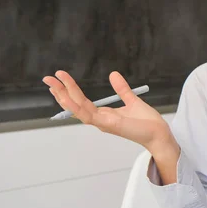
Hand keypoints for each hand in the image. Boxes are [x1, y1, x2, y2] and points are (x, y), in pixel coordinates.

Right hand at [42, 70, 177, 155]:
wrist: (158, 133)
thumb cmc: (147, 122)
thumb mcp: (132, 101)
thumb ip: (122, 89)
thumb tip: (113, 74)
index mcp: (104, 114)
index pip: (81, 101)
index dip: (70, 89)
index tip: (60, 76)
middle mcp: (100, 120)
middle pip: (75, 105)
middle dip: (60, 91)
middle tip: (48, 78)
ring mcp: (103, 123)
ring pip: (78, 109)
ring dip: (65, 97)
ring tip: (53, 85)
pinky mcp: (109, 124)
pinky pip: (89, 115)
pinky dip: (77, 107)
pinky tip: (69, 98)